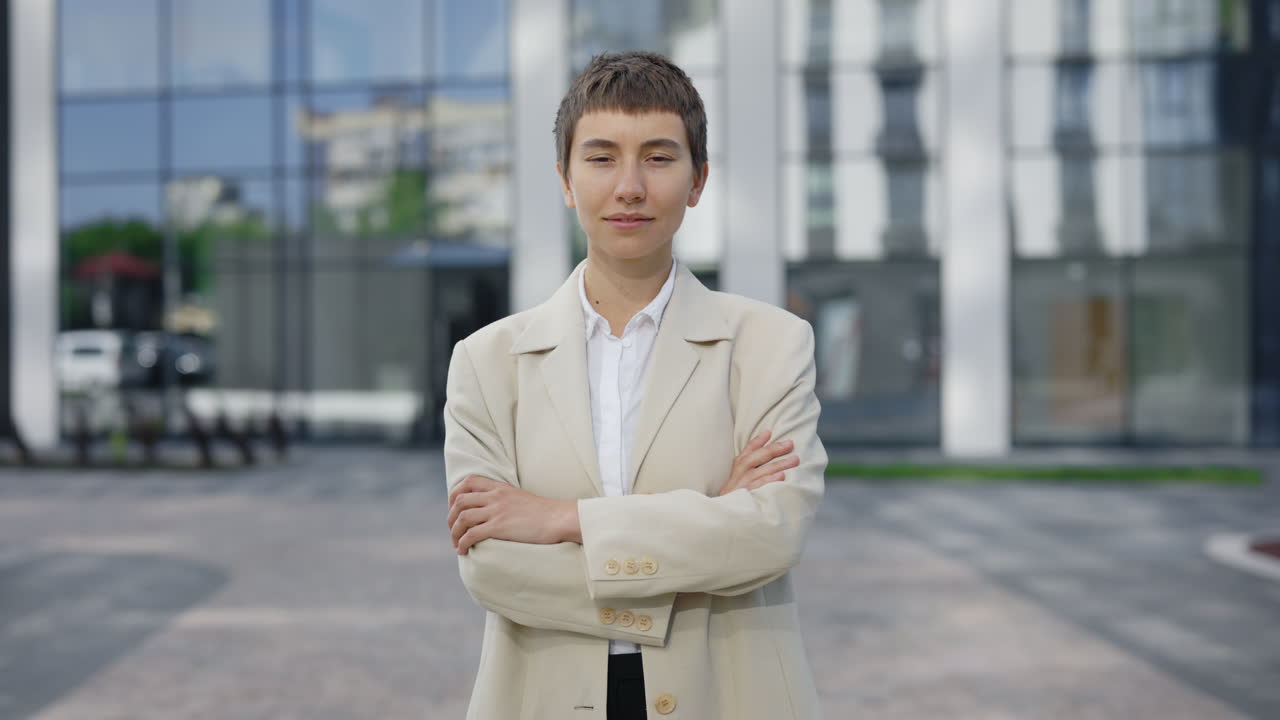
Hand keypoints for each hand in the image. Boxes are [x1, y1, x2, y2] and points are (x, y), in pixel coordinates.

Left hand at [447, 475, 580, 554]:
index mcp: (500, 487)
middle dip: (450, 517)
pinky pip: (471, 534)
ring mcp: (496, 511)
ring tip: (456, 544)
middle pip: (460, 501)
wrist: (558, 518)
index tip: (453, 508)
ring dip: (454, 533)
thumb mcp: (520, 497)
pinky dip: (462, 543)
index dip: (454, 494)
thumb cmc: (543, 512)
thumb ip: (504, 499)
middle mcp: (495, 496)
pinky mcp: (499, 527)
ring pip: (462, 518)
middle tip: (452, 531)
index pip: (468, 481)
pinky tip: (463, 551)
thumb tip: (492, 510)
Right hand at [717, 430, 798, 495]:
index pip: (747, 452)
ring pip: (760, 473)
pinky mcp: (746, 500)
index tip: (769, 432)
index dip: (757, 441)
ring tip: (794, 460)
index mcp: (738, 469)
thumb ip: (752, 462)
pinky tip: (782, 477)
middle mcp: (739, 476)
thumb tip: (767, 440)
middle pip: (755, 459)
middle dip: (773, 450)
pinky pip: (759, 489)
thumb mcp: (740, 478)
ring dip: (777, 465)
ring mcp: (742, 488)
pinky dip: (769, 482)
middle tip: (790, 444)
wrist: (723, 517)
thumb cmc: (737, 495)